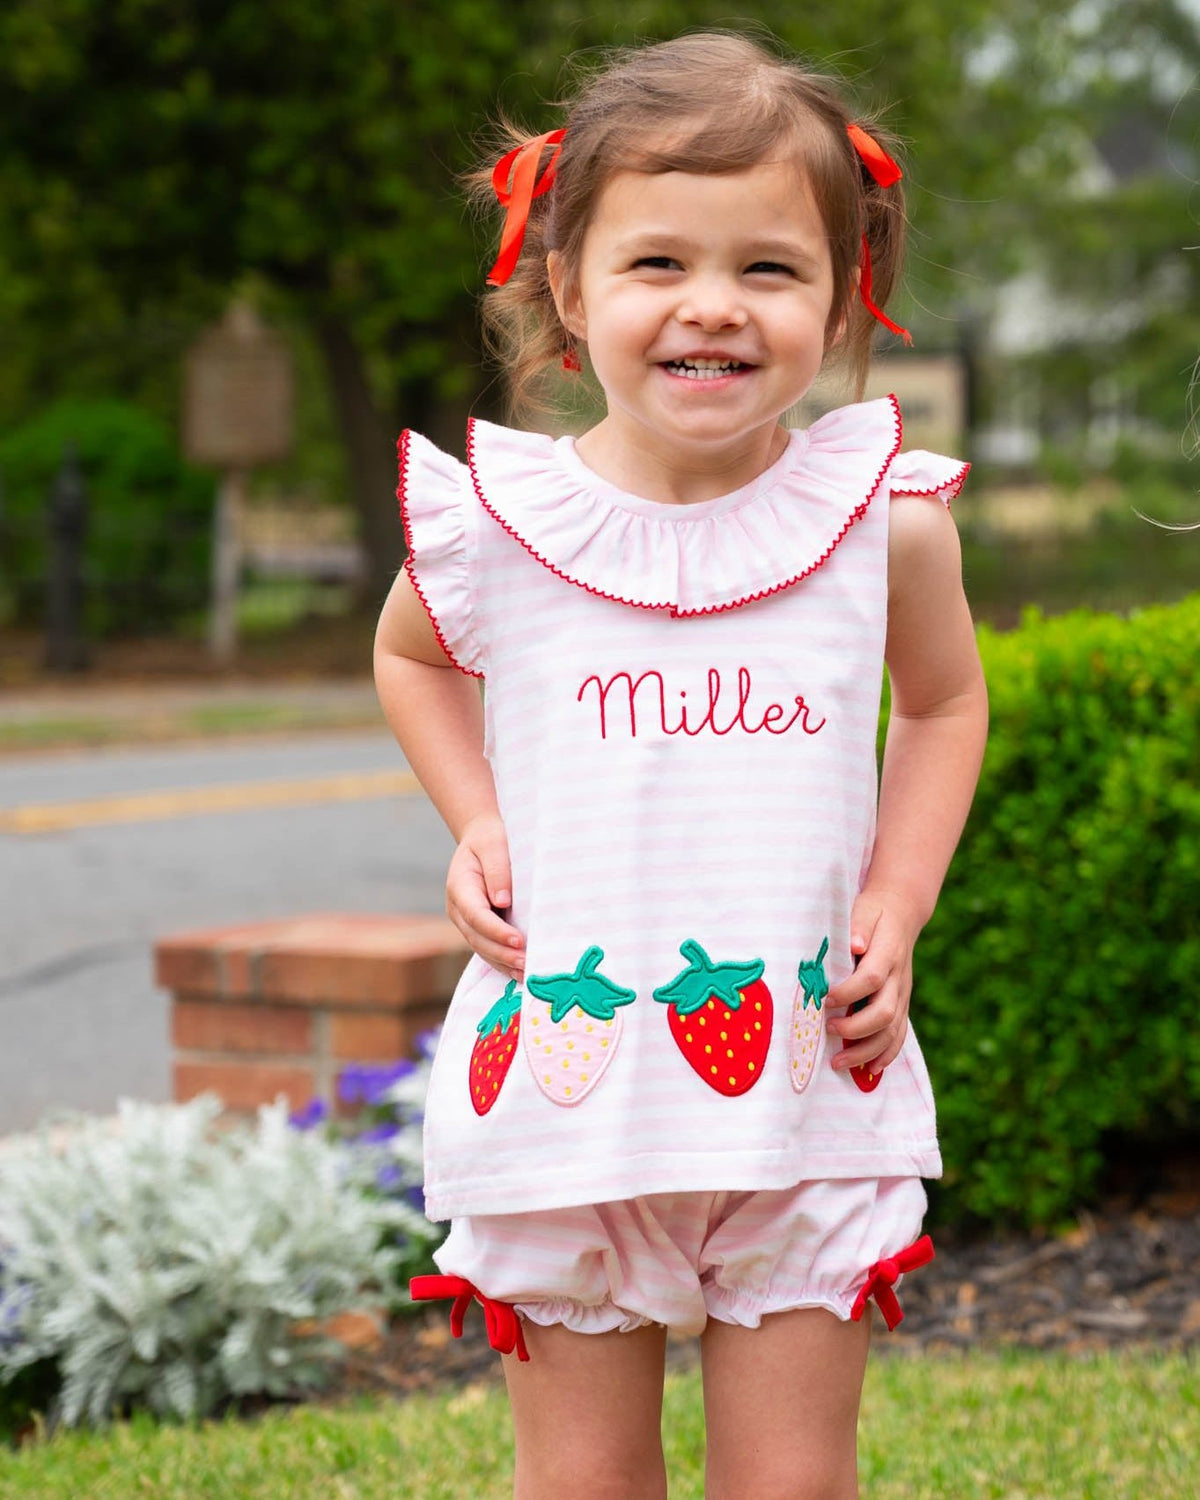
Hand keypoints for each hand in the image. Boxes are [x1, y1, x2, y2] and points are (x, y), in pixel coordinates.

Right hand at [446, 813, 524, 980]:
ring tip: (527, 972)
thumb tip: (502, 901)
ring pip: (481, 948)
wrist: (483, 840)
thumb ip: (497, 870)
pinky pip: (487, 948)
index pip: (477, 915)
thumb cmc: (492, 840)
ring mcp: (465, 920)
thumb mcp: (494, 845)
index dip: (497, 931)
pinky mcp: (477, 927)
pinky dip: (502, 962)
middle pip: (478, 937)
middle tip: (527, 963)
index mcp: (460, 886)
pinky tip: (520, 972)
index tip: (519, 940)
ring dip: (503, 963)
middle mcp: (458, 908)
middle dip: (502, 952)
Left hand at [824, 890, 921, 1078]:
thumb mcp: (864, 910)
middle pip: (884, 1012)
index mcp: (887, 953)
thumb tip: (854, 943)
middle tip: (828, 1030)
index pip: (870, 979)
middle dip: (855, 1028)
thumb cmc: (874, 912)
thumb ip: (859, 926)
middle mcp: (899, 978)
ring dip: (866, 1050)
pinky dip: (887, 1054)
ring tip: (838, 1063)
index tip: (825, 999)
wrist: (901, 914)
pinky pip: (900, 1034)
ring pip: (892, 1030)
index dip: (848, 993)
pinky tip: (870, 1069)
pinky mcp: (902, 1003)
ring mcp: (903, 993)